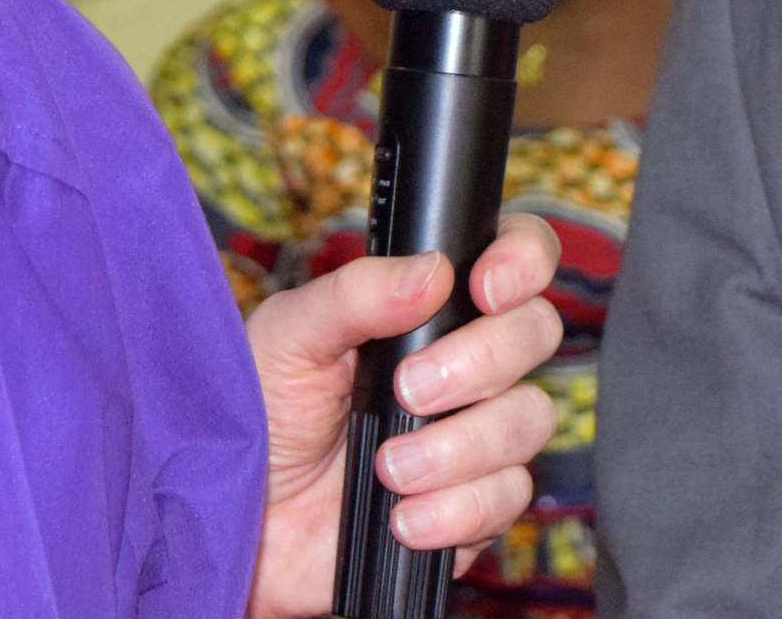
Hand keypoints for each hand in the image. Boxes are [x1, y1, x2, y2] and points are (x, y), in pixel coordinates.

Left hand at [245, 213, 563, 618]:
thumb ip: (355, 296)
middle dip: (480, 361)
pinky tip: (404, 518)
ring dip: (460, 447)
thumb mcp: (287, 340)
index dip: (522, 260)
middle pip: (537, 332)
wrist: (245, 526)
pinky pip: (508, 496)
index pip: (515, 256)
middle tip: (408, 389)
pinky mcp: (475, 504)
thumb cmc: (259, 417)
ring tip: (389, 466)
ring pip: (530, 418)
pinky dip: (456, 510)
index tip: (484, 289)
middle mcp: (465, 360)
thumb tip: (432, 271)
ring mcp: (476, 432)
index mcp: (427, 306)